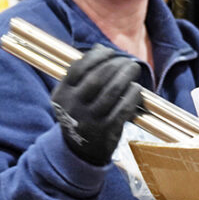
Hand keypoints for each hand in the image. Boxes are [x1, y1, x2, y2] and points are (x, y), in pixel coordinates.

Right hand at [50, 45, 143, 164]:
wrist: (79, 151)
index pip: (78, 68)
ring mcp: (89, 120)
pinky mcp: (106, 130)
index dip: (97, 57)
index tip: (110, 52)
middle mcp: (73, 107)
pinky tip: (137, 89)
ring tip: (133, 70)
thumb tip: (100, 48)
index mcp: (62, 95)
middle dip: (115, 65)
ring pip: (112, 92)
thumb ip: (84, 73)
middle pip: (97, 78)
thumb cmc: (79, 114)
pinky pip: (123, 109)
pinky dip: (132, 96)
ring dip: (126, 77)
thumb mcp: (73, 95)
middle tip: (128, 61)